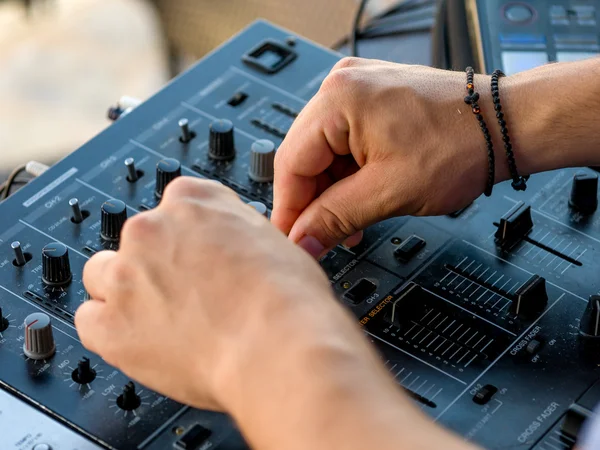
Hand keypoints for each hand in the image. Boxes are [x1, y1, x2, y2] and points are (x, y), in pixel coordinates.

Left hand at [75, 177, 335, 409]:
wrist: (280, 344)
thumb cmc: (288, 299)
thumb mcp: (271, 239)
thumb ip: (234, 234)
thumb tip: (228, 249)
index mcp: (193, 200)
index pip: (172, 208)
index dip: (185, 238)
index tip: (193, 257)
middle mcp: (153, 227)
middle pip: (136, 240)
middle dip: (154, 264)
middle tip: (184, 295)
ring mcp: (126, 273)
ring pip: (102, 275)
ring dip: (124, 292)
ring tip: (159, 319)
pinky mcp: (110, 323)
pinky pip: (89, 320)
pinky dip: (110, 331)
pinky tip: (140, 340)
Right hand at [272, 58, 531, 256]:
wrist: (507, 125)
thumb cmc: (463, 144)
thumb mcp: (389, 192)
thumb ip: (336, 218)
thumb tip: (302, 241)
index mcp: (338, 99)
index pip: (291, 164)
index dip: (289, 209)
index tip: (292, 240)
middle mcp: (342, 86)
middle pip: (305, 157)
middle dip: (313, 202)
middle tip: (320, 238)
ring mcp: (358, 90)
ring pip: (324, 153)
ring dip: (332, 192)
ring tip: (349, 224)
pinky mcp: (373, 100)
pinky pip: (344, 142)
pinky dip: (348, 174)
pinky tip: (359, 200)